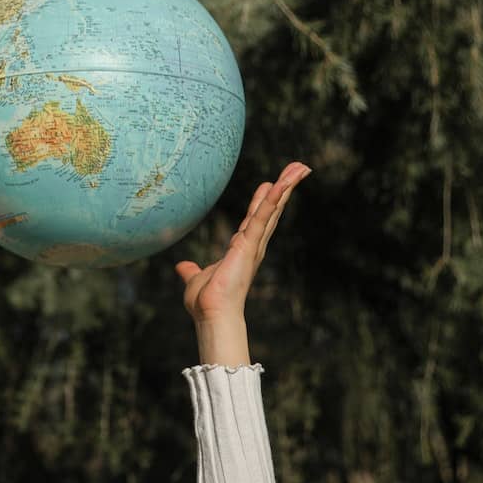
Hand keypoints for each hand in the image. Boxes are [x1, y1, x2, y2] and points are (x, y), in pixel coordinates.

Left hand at [175, 162, 310, 323]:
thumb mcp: (196, 278)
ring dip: (286, 186)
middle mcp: (252, 244)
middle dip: (285, 188)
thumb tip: (182, 267)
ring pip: (272, 208)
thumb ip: (192, 270)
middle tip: (299, 169)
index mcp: (242, 249)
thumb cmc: (207, 302)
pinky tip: (279, 182)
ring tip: (301, 167)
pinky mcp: (249, 244)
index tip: (271, 183)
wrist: (212, 314)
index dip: (264, 201)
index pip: (256, 218)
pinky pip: (263, 216)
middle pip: (271, 209)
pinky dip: (272, 199)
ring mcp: (253, 243)